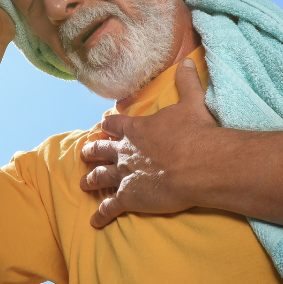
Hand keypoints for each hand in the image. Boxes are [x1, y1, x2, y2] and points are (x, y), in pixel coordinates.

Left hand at [80, 58, 221, 226]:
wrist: (199, 164)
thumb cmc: (196, 133)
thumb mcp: (192, 102)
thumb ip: (187, 82)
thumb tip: (189, 62)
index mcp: (136, 129)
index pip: (113, 124)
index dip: (108, 126)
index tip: (103, 126)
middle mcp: (125, 151)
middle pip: (100, 150)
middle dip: (91, 152)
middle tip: (84, 154)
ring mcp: (124, 175)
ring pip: (100, 178)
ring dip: (91, 181)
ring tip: (83, 184)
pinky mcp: (129, 198)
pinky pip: (110, 208)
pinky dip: (101, 215)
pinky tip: (94, 221)